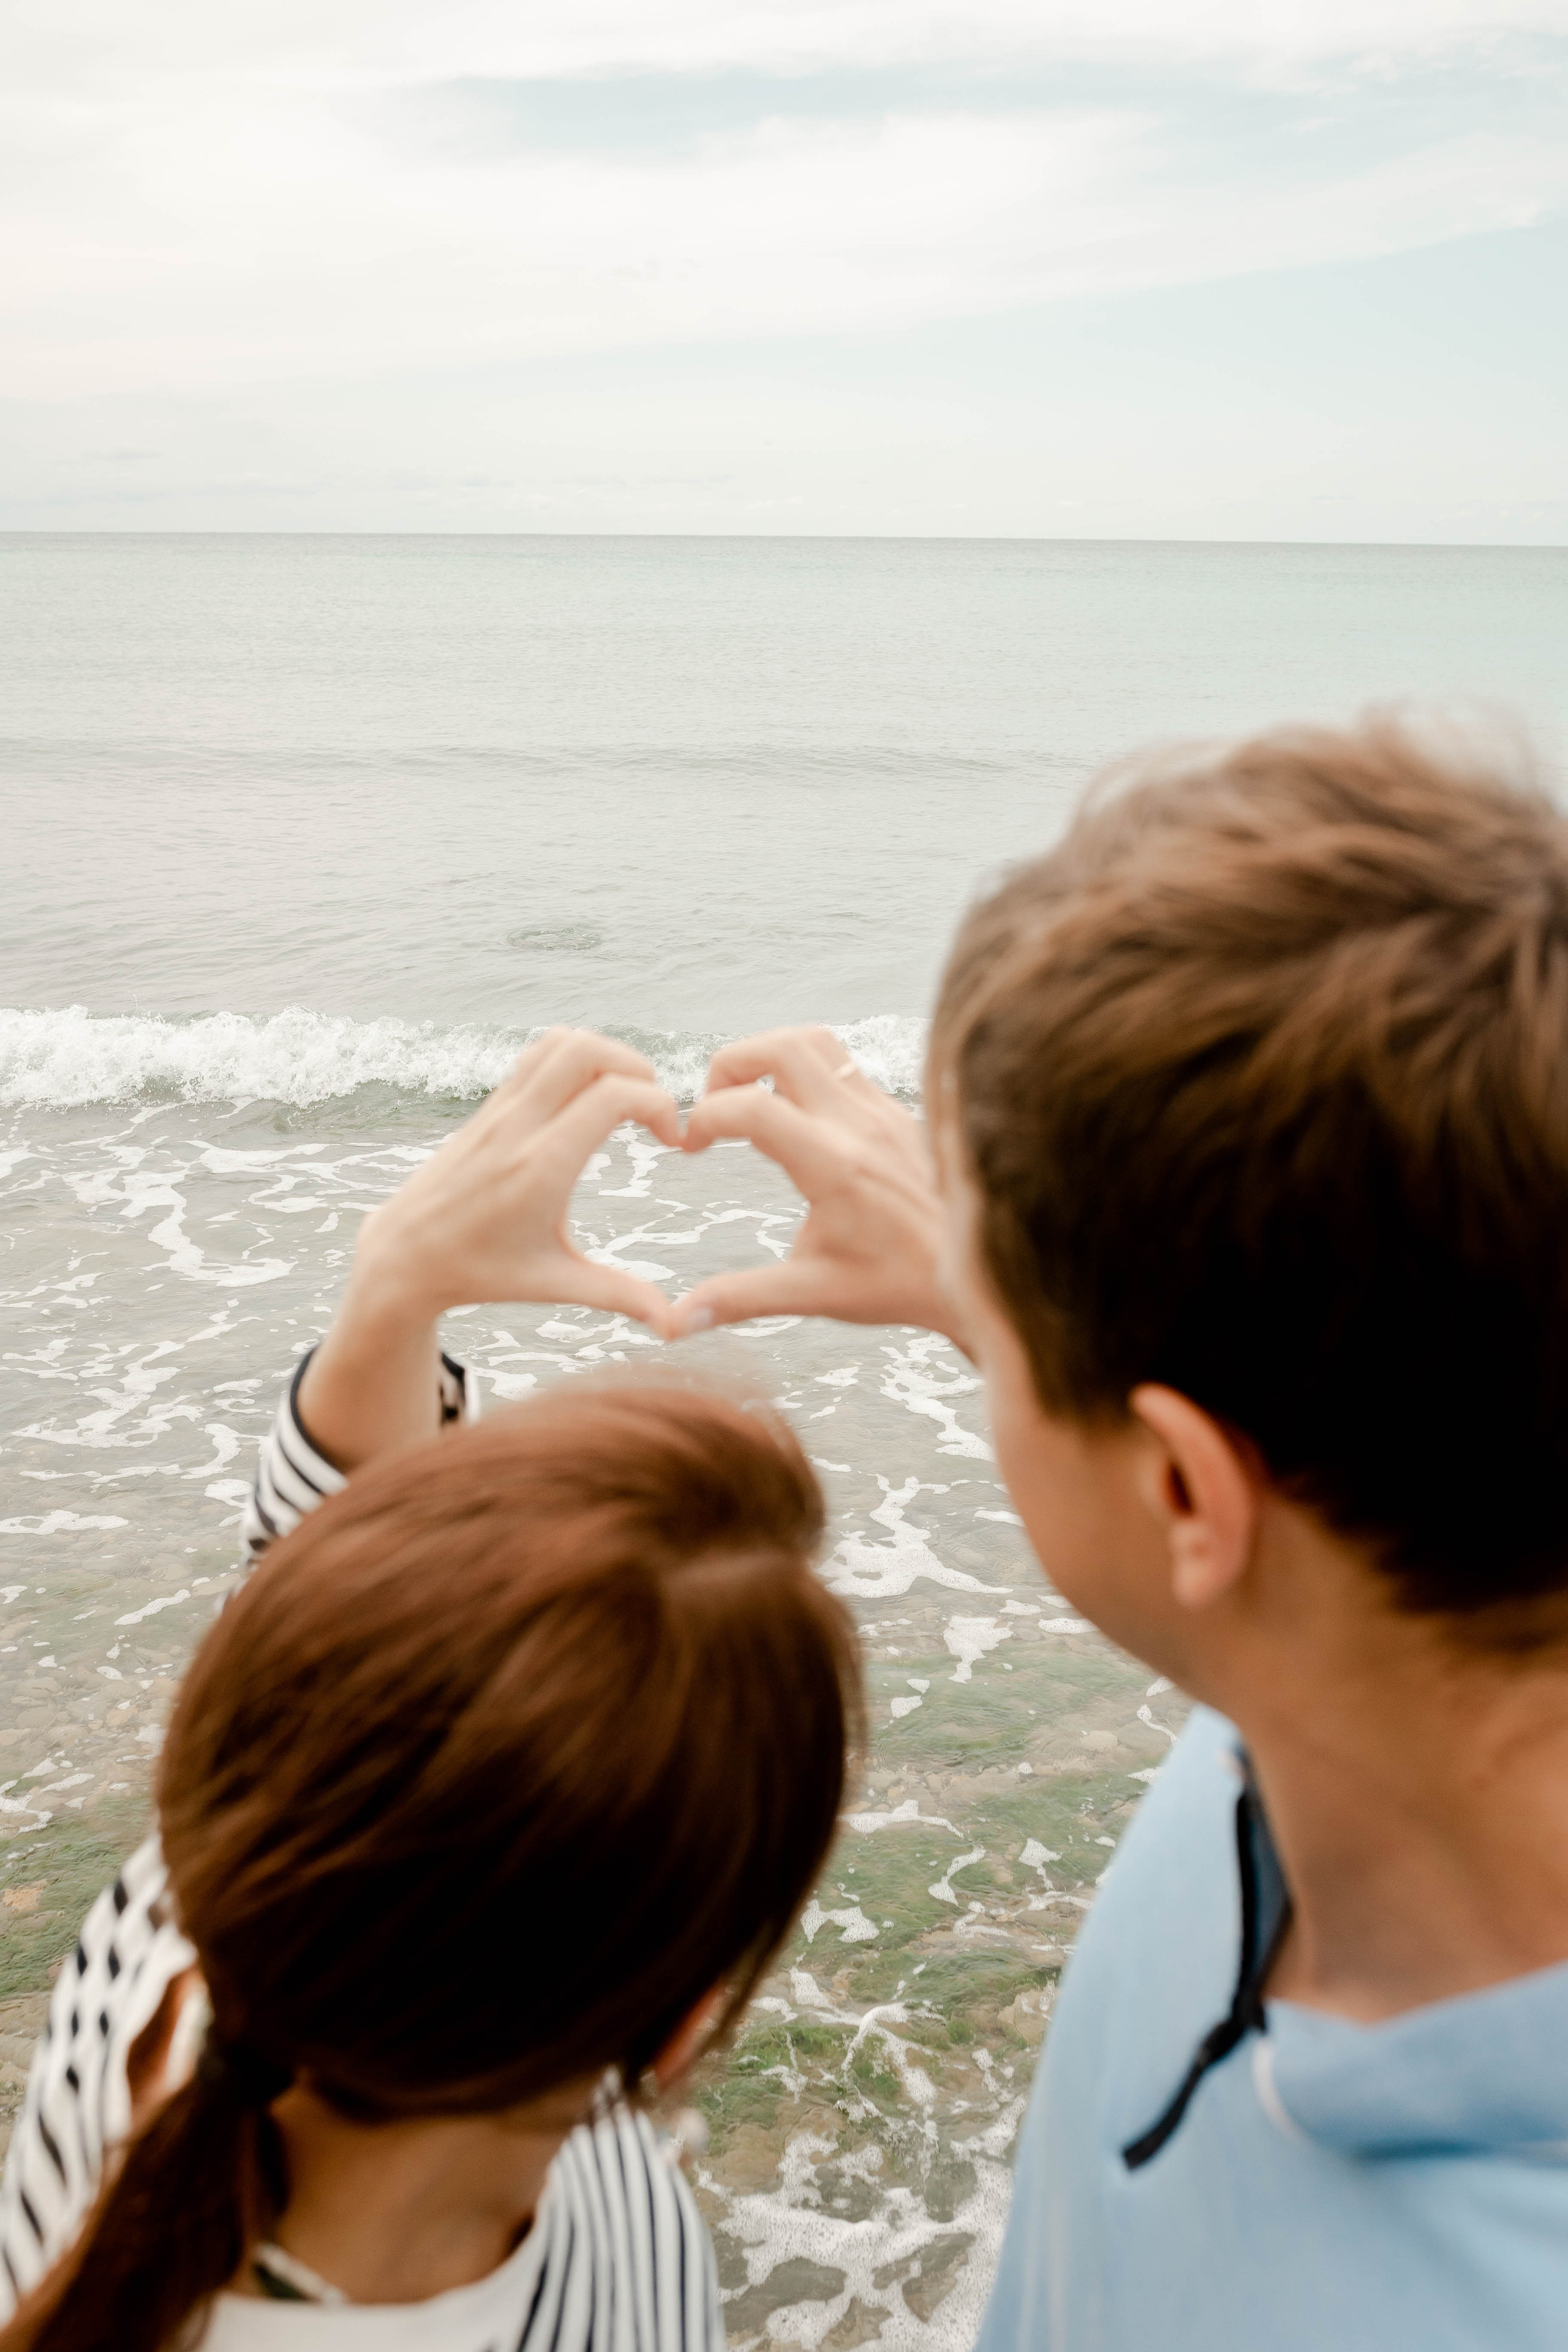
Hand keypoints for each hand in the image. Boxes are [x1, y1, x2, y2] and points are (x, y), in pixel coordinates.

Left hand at [299, 1030, 680, 1467]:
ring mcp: (499, 1111)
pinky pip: (536, 1057)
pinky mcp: (489, 1107)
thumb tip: (673, 1325)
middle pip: (585, 1049)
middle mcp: (518, 1128)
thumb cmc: (480, 1273)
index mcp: (540, 1168)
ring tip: (624, 1099)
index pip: (612, 1096)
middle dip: (636, 1067)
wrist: (404, 1257)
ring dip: (604, 1056)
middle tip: (652, 1109)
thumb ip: (619, 1296)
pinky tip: (586, 1103)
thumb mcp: (554, 1284)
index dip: (660, 1105)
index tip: (672, 1143)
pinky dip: (574, 1062)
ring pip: (558, 1042)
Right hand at [669, 1026, 969, 1349]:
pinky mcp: (899, 1111)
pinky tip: (796, 1114)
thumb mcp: (814, 1293)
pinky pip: (846, 1063)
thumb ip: (742, 1298)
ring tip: (749, 1098)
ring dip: (769, 1055)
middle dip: (730, 1064)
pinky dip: (807, 1070)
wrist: (978, 1272)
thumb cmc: (899, 1284)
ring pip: (817, 1042)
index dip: (705, 1116)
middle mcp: (859, 1125)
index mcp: (833, 1165)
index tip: (690, 1144)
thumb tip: (678, 1320)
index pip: (751, 1107)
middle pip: (781, 1047)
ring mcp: (884, 1111)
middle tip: (714, 1105)